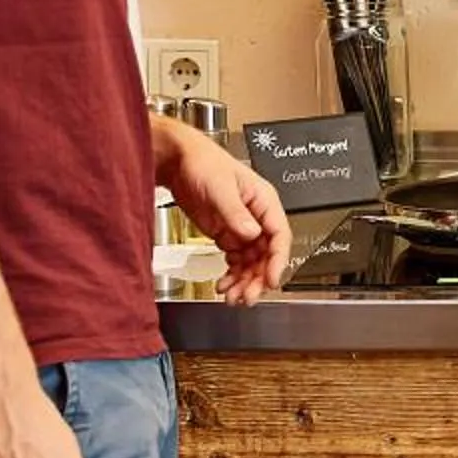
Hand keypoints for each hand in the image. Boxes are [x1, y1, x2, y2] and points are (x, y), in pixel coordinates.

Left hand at [162, 128, 293, 304]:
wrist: (177, 160)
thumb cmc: (202, 162)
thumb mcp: (220, 187)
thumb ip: (236, 212)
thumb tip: (252, 233)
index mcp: (264, 201)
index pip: (280, 235)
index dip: (278, 260)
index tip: (270, 279)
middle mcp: (256, 216)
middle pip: (266, 255)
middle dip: (258, 278)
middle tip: (248, 297)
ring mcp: (242, 226)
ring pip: (252, 262)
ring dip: (245, 281)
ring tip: (233, 297)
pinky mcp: (226, 233)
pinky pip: (236, 260)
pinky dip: (232, 275)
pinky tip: (224, 284)